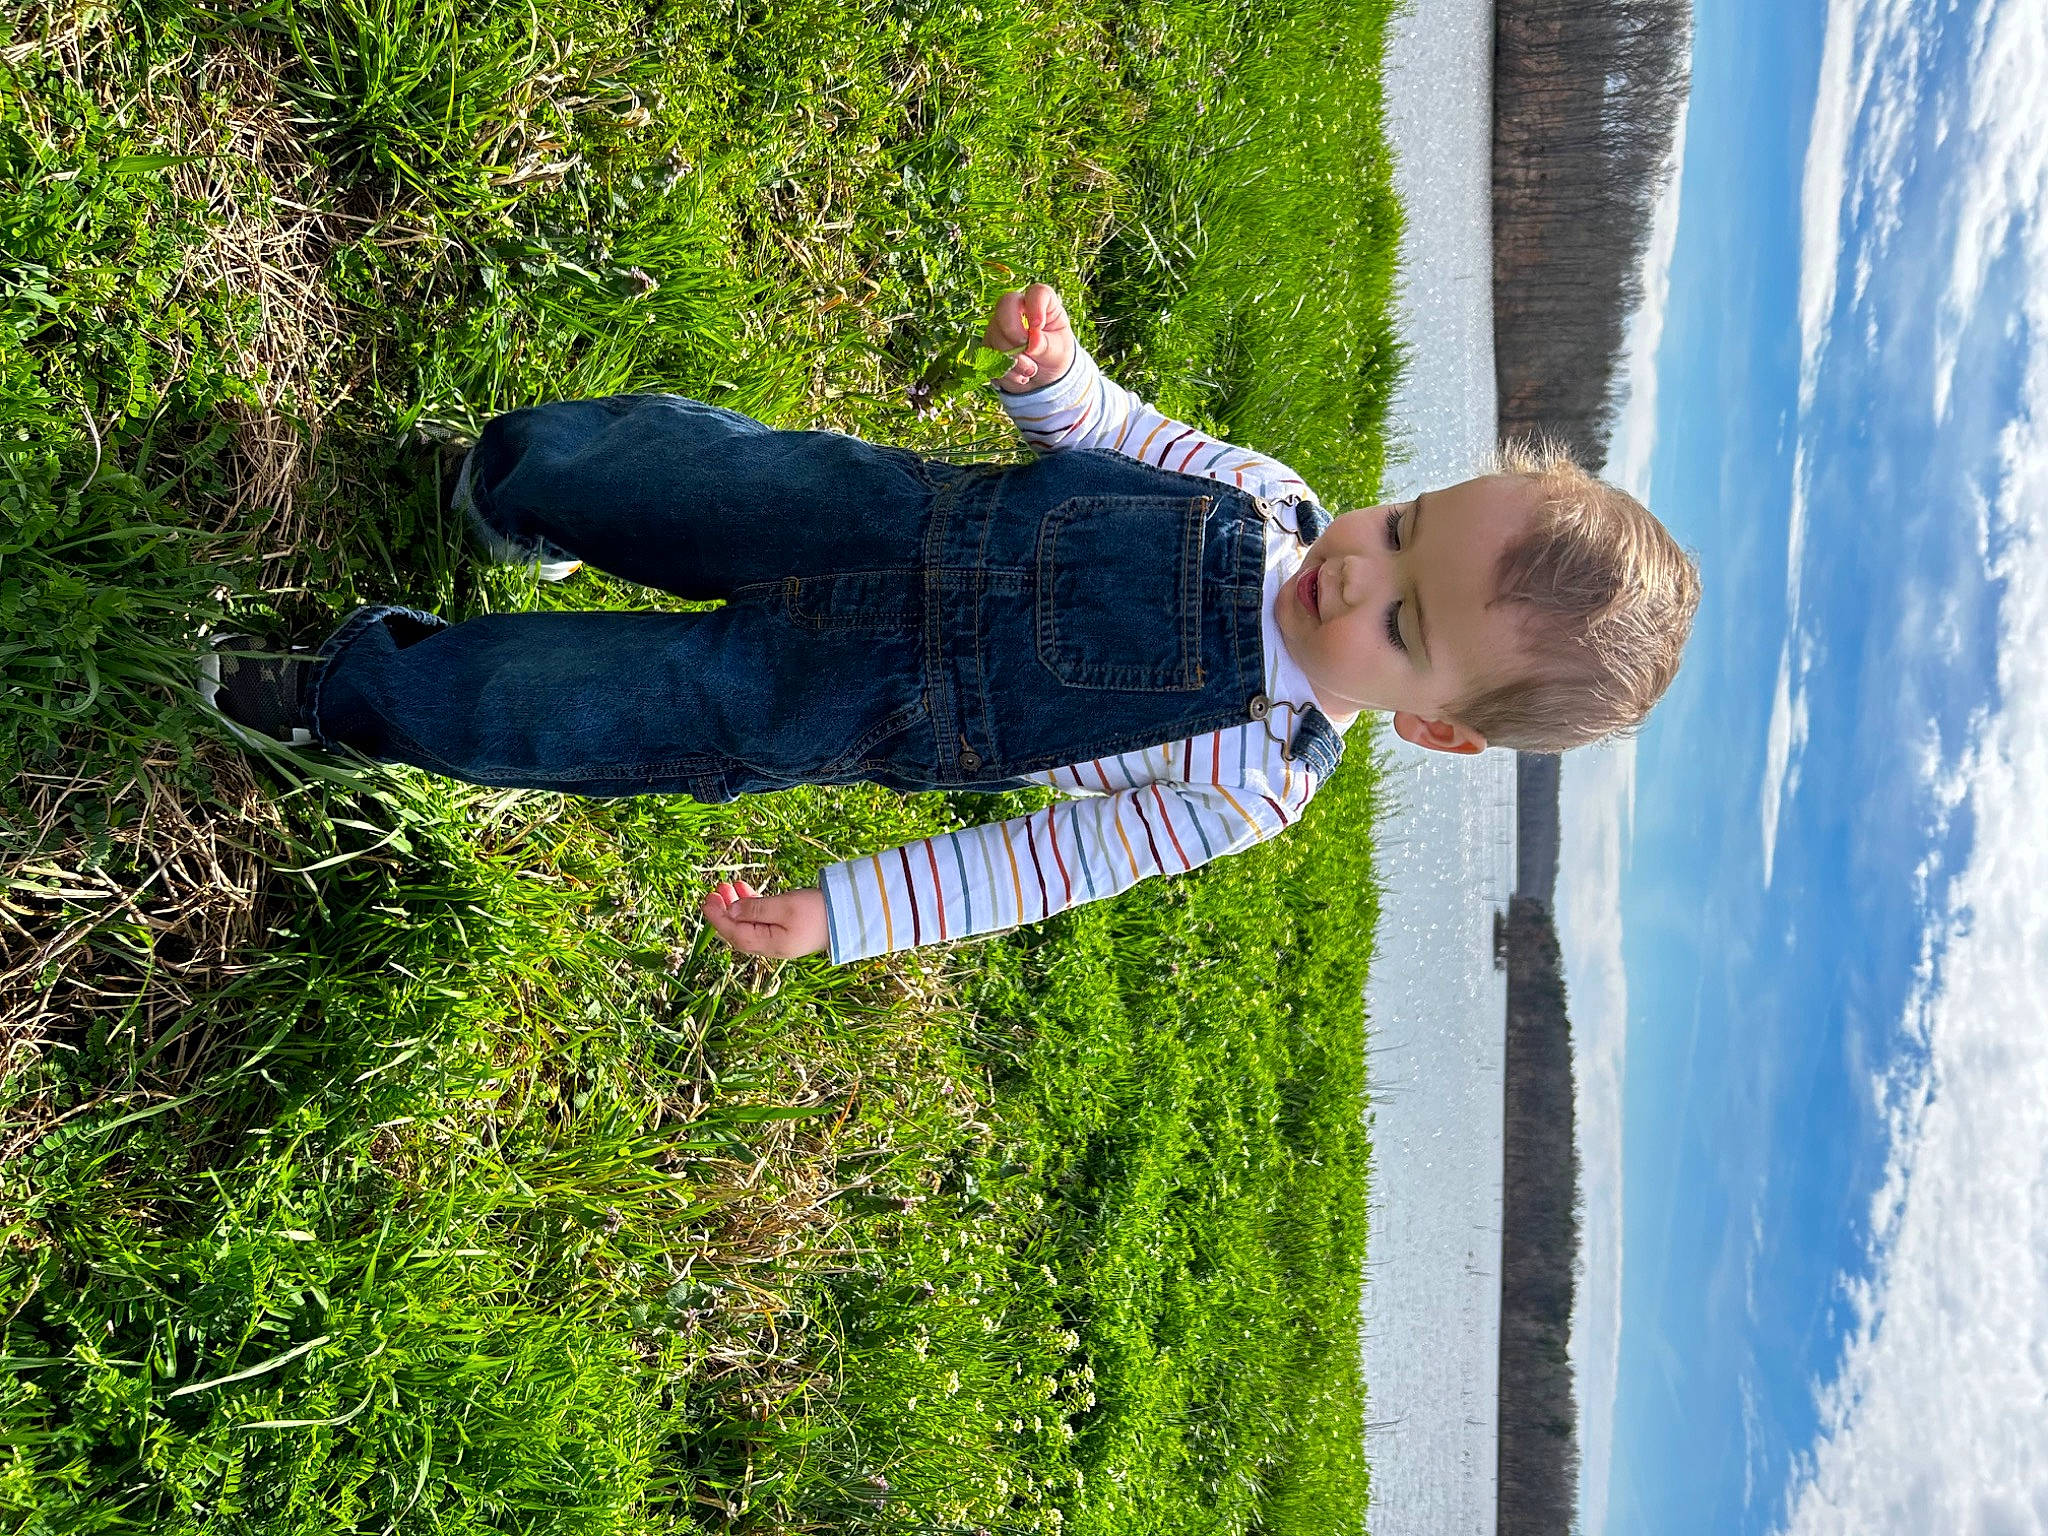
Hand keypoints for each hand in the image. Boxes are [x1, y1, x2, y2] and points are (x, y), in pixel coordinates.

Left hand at [701, 880, 828, 957]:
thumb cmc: (818, 910)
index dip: (717, 918)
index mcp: (769, 944)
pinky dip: (751, 906)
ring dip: (736, 906)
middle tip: (714, 891)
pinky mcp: (787, 930)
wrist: (849, 917)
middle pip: (738, 931)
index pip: (734, 934)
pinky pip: (761, 920)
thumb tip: (731, 910)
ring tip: (728, 886)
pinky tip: (746, 891)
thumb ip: (755, 908)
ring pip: (748, 924)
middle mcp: (771, 946)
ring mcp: (779, 939)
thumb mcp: (784, 906)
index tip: (707, 901)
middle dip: (724, 911)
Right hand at [984, 282, 1075, 392]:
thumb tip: (1033, 343)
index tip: (1038, 327)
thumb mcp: (1058, 352)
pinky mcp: (988, 344)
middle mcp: (1017, 309)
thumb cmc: (1055, 355)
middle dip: (1014, 332)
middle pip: (1005, 306)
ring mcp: (999, 324)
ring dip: (1013, 358)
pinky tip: (1018, 375)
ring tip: (1030, 371)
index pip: (1036, 293)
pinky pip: (988, 355)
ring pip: (995, 334)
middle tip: (1029, 351)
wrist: (1043, 376)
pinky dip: (1004, 370)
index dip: (1035, 306)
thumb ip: (1046, 345)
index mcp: (1042, 304)